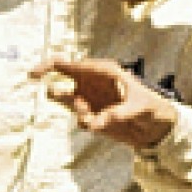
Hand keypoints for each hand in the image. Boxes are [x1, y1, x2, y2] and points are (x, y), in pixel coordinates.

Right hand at [36, 55, 177, 149]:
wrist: (159, 128)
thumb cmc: (154, 109)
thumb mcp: (142, 109)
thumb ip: (119, 114)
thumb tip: (96, 123)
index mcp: (103, 71)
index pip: (69, 63)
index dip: (47, 66)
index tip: (33, 76)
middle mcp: (91, 82)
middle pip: (59, 73)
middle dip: (48, 77)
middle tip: (42, 82)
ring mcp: (89, 98)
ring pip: (67, 100)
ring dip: (77, 110)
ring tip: (92, 118)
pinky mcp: (91, 115)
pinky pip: (79, 119)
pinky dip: (87, 123)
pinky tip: (102, 125)